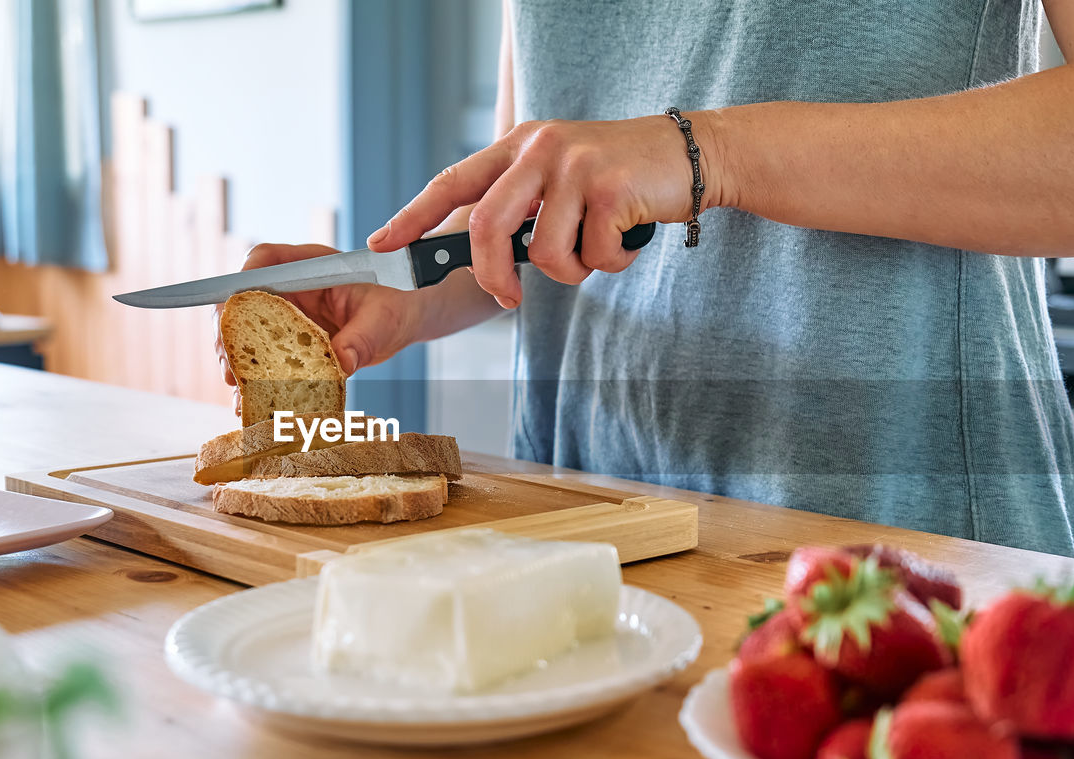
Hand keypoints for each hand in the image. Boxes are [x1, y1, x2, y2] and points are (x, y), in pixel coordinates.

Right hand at [215, 243, 425, 414]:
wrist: (403, 321)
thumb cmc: (394, 306)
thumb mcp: (382, 320)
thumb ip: (362, 338)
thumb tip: (343, 362)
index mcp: (310, 265)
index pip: (266, 259)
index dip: (244, 278)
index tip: (234, 304)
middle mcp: (291, 288)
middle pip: (244, 299)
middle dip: (230, 330)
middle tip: (229, 363)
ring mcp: (287, 315)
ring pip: (247, 331)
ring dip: (237, 359)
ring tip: (236, 386)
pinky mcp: (290, 343)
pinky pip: (265, 358)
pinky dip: (256, 380)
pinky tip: (250, 401)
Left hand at [365, 114, 723, 307]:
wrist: (689, 156)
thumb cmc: (619, 177)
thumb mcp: (560, 176)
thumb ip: (521, 205)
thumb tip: (482, 257)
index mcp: (519, 145)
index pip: (452, 181)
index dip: (414, 216)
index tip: (384, 242)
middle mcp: (540, 149)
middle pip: (487, 224)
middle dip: (492, 274)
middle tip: (508, 297)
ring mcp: (575, 166)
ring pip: (545, 253)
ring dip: (573, 269)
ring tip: (598, 247)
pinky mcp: (610, 188)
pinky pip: (591, 256)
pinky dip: (610, 263)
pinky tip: (626, 236)